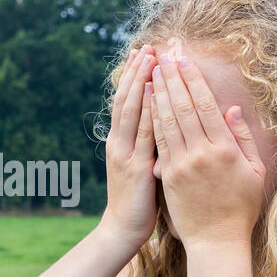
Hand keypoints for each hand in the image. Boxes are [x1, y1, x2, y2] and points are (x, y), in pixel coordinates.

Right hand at [98, 44, 157, 252]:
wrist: (123, 230)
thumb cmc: (138, 202)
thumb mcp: (141, 167)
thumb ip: (147, 145)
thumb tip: (158, 123)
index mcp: (120, 142)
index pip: (126, 102)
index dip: (133, 77)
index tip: (143, 53)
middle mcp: (119, 143)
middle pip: (126, 99)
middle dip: (137, 72)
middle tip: (146, 46)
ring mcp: (125, 154)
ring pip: (132, 110)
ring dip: (140, 82)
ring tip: (149, 58)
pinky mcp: (135, 167)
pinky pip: (143, 134)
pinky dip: (148, 111)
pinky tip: (154, 92)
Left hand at [149, 49, 265, 251]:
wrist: (216, 241)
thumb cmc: (241, 207)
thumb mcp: (254, 172)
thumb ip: (243, 139)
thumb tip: (232, 109)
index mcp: (226, 150)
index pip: (206, 106)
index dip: (193, 80)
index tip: (184, 60)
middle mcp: (202, 154)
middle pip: (184, 107)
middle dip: (172, 78)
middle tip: (164, 55)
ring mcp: (181, 165)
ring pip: (167, 121)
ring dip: (159, 92)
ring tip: (152, 70)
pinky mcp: (167, 176)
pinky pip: (158, 141)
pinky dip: (152, 118)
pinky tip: (148, 102)